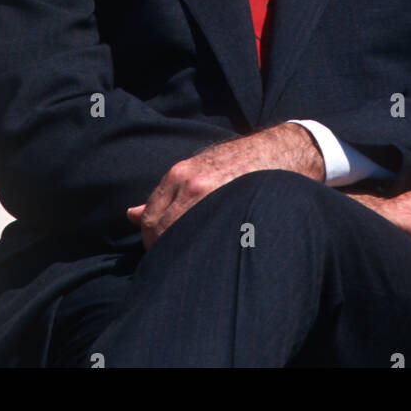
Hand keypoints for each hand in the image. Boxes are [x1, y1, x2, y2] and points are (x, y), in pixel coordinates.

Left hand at [126, 123, 324, 248]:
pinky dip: (207, 248)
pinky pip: (211, 238)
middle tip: (181, 259)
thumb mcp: (198, 170)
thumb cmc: (237, 163)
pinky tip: (216, 251)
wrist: (280, 151)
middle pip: (162, 232)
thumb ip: (166, 194)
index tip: (167, 249)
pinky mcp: (235, 206)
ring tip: (198, 258)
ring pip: (183, 238)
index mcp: (180, 174)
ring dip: (186, 252)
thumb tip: (130, 216)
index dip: (155, 240)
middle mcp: (192, 184)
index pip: (151, 220)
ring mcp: (214, 197)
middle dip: (167, 250)